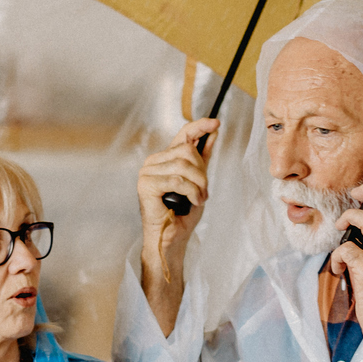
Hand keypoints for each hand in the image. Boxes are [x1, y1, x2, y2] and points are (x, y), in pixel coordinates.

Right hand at [137, 119, 216, 333]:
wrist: (172, 239)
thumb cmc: (182, 214)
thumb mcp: (199, 182)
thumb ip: (203, 159)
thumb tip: (213, 134)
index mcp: (165, 159)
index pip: (182, 135)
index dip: (200, 126)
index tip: (216, 123)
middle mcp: (154, 162)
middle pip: (187, 152)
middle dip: (203, 173)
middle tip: (203, 192)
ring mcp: (147, 172)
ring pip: (184, 165)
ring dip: (199, 185)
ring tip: (198, 199)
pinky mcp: (146, 185)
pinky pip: (177, 179)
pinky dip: (191, 192)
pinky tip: (192, 201)